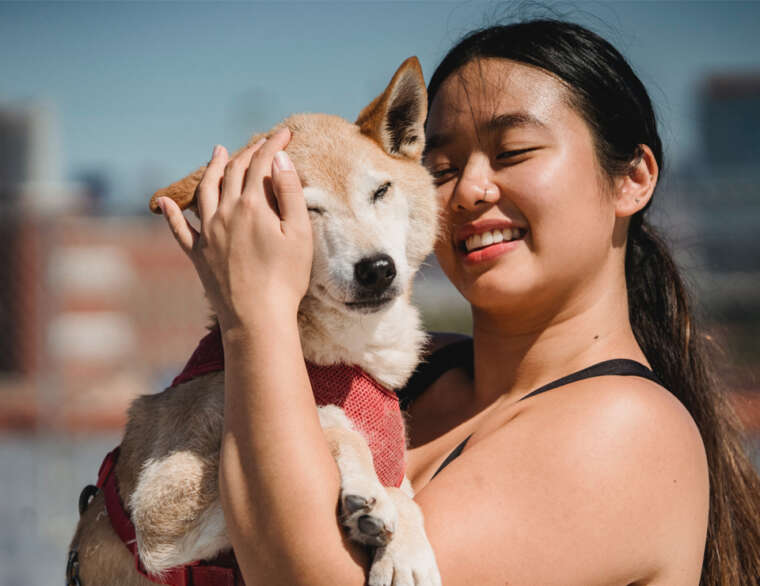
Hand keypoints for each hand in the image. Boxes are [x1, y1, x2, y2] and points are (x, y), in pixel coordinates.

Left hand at [157, 128, 312, 333]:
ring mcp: (208, 233)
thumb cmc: (286, 278)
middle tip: (260, 142)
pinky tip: (164, 202)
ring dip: (212, 168)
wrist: (257, 318)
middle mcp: (224, 213)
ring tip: (218, 153)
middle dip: (248, 152)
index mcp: (252, 206)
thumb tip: (279, 160)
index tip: (285, 133)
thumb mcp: (299, 234)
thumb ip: (289, 193)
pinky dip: (171, 213)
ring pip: (205, 191)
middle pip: (233, 172)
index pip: (262, 164)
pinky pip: (179, 229)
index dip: (273, 145)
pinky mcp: (199, 255)